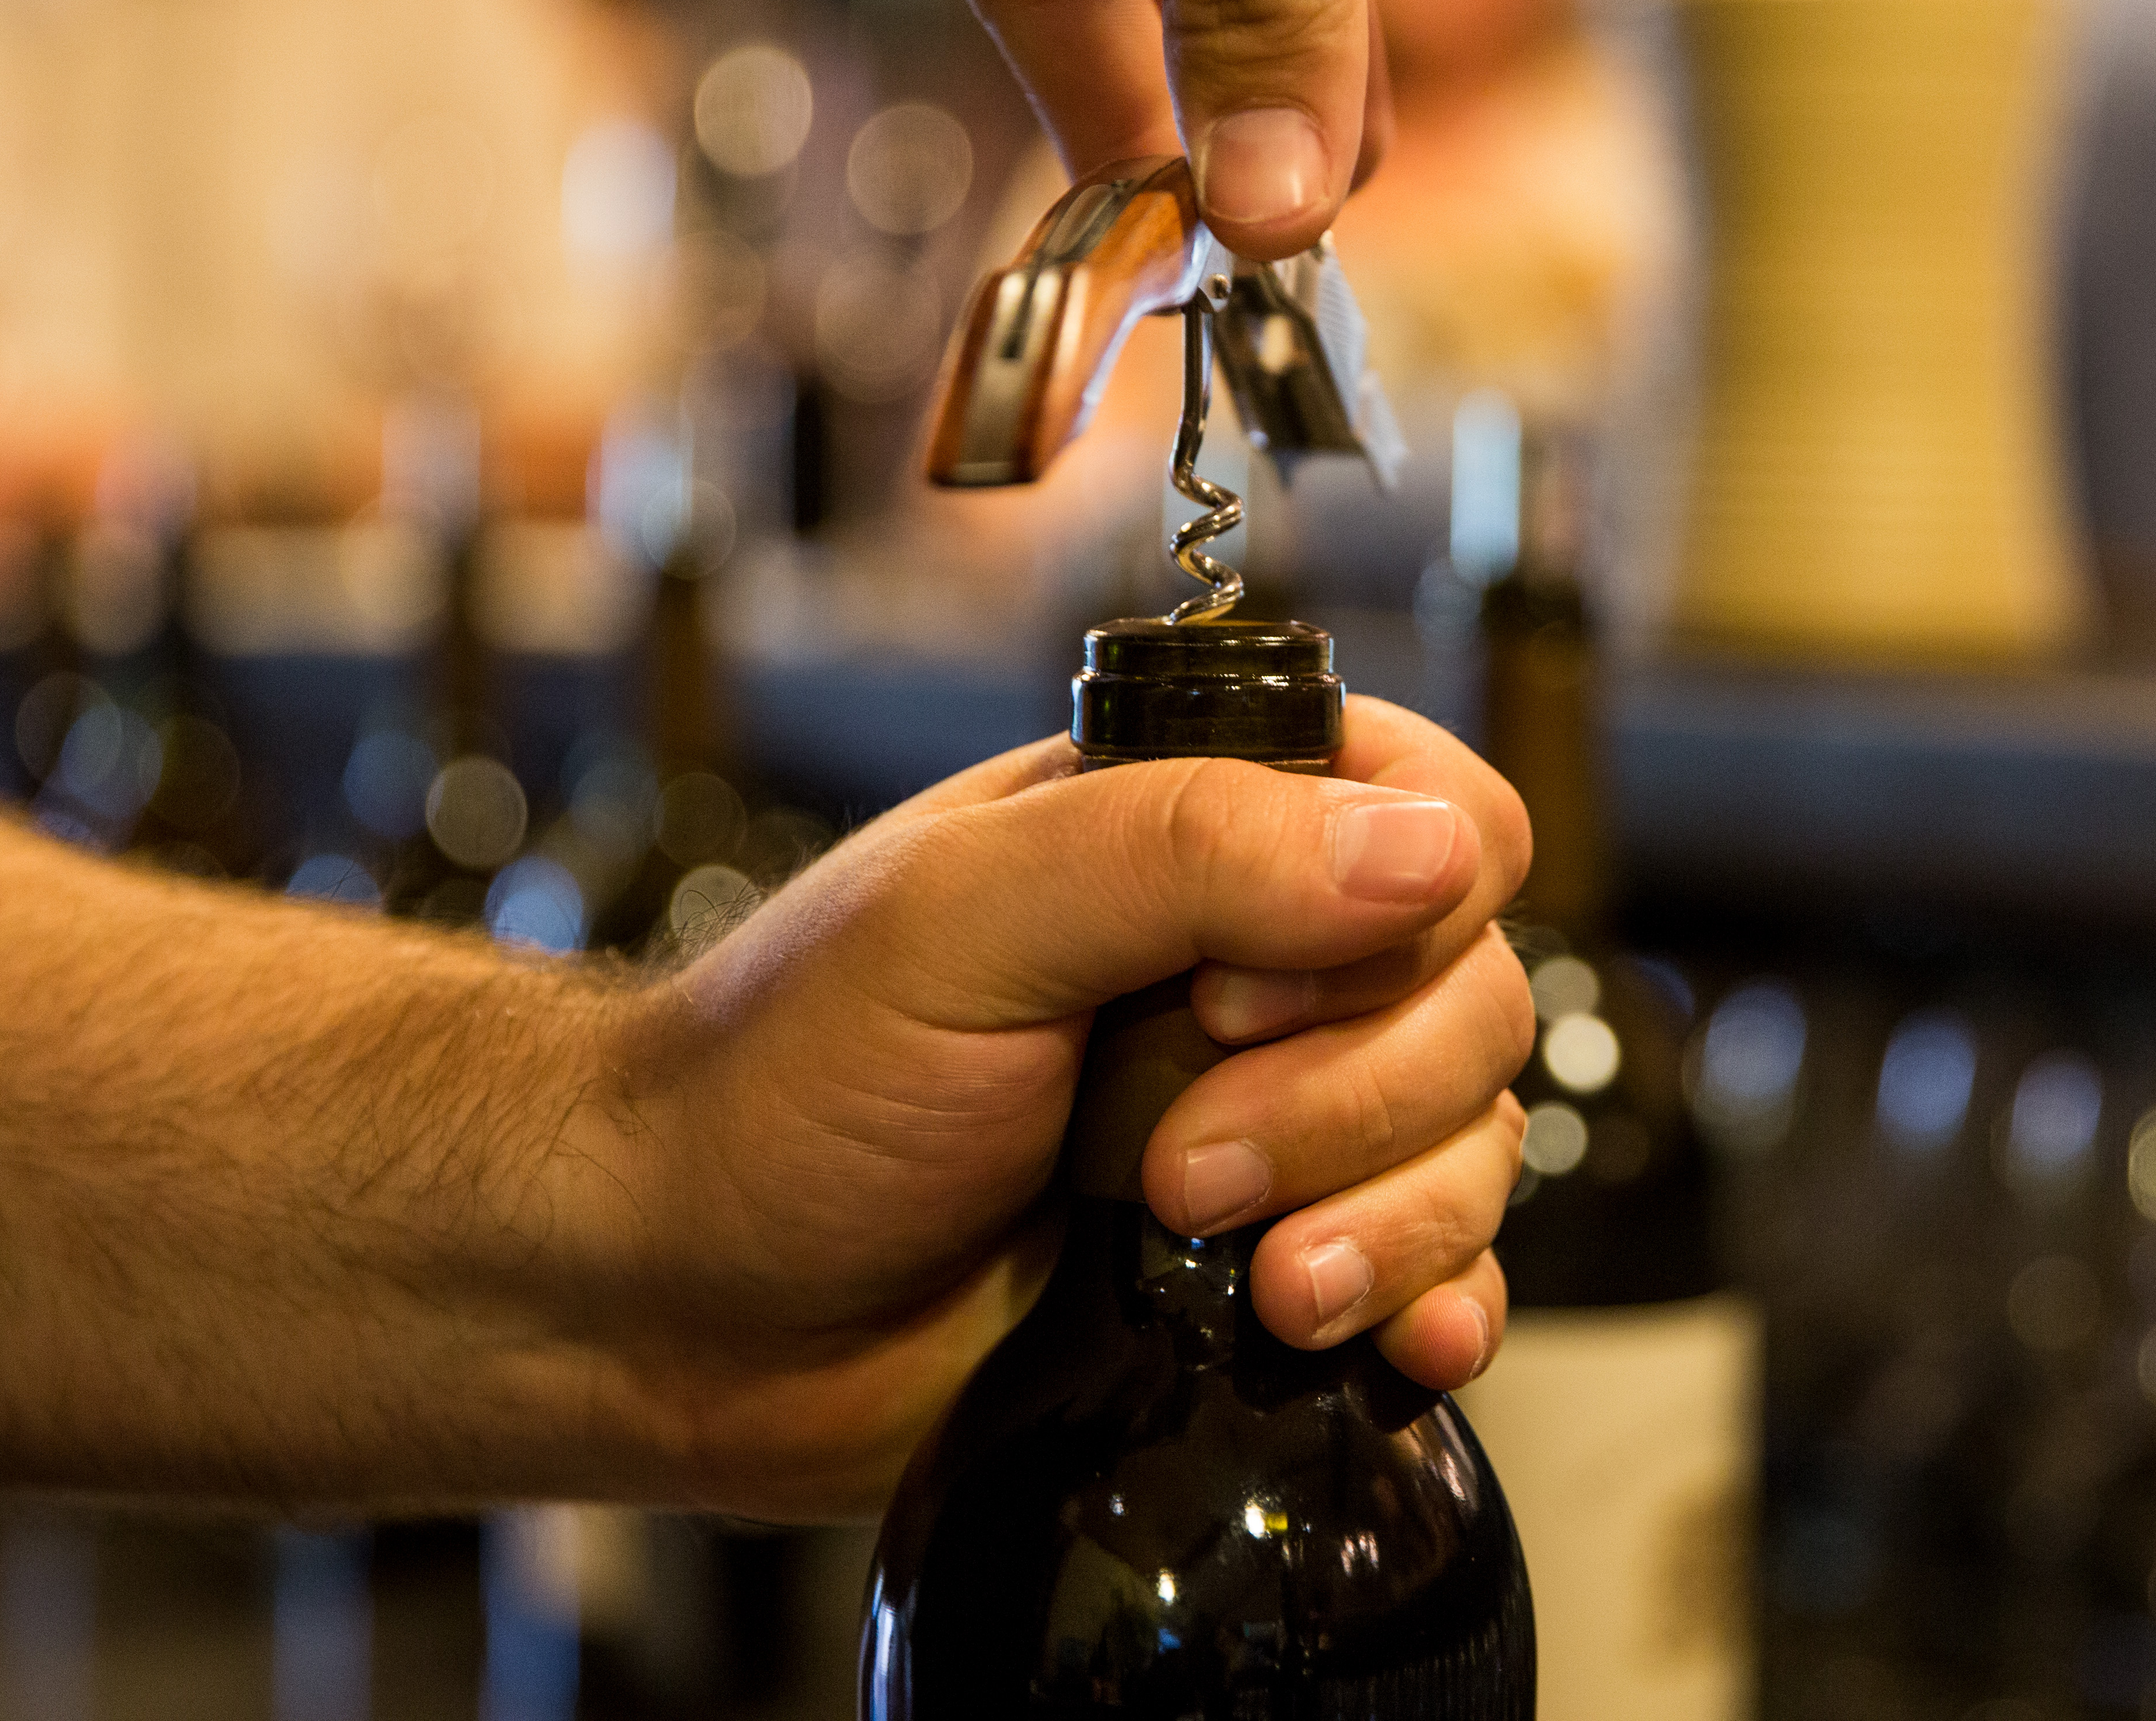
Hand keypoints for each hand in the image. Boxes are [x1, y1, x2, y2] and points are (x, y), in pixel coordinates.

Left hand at [590, 696, 1532, 1517]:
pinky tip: (1393, 1339)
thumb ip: (1187, 849)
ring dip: (1391, 1222)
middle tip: (1177, 1169)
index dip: (1396, 916)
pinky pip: (1444, 1272)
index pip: (1441, 816)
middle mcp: (1261, 967)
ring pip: (1474, 1142)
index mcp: (1198, 831)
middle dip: (1352, 1105)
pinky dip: (1441, 1306)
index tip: (1239, 1001)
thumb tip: (1424, 848)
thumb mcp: (963, 918)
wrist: (681, 1303)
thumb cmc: (781, 1083)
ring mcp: (1280, 1124)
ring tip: (1250, 1281)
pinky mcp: (1273, 1265)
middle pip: (1475, 998)